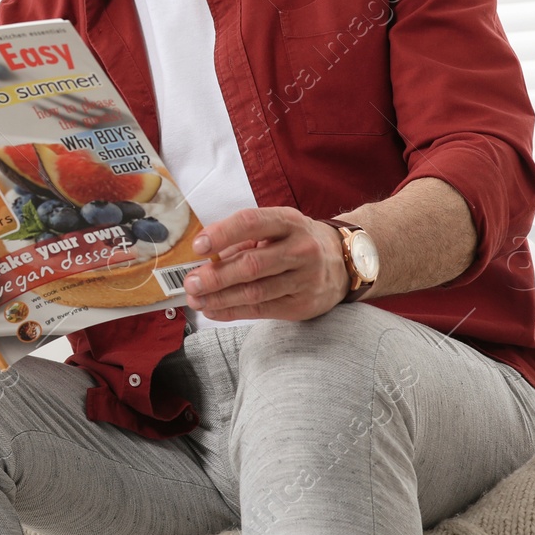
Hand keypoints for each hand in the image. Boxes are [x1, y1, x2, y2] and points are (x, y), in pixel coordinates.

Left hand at [182, 206, 348, 321]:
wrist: (344, 261)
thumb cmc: (296, 241)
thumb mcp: (276, 228)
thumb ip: (243, 240)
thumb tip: (205, 259)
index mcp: (288, 222)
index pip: (251, 224)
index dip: (222, 234)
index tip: (198, 246)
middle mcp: (301, 249)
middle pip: (251, 265)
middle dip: (215, 276)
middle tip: (190, 283)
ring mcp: (305, 279)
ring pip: (255, 292)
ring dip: (219, 298)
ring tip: (196, 299)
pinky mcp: (303, 305)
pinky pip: (262, 310)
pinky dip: (232, 312)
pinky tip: (213, 310)